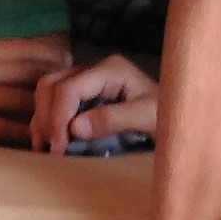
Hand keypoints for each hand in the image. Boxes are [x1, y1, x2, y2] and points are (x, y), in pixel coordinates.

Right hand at [0, 38, 68, 143]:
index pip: (29, 50)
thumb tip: (0, 67)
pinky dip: (25, 139)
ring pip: (25, 105)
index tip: (73, 68)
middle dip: (62, 89)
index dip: (56, 59)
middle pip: (35, 76)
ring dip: (50, 117)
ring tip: (70, 127)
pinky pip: (3, 132)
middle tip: (82, 101)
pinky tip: (40, 147)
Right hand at [31, 53, 158, 151]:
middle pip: (51, 85)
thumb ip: (113, 119)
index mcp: (110, 69)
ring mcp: (86, 80)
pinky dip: (45, 121)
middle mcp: (94, 69)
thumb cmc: (169, 116)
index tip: (59, 148)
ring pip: (46, 91)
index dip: (58, 118)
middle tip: (53, 150)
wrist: (178, 119)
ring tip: (47, 148)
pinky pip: (52, 102)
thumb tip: (75, 127)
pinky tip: (49, 142)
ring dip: (42, 120)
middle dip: (47, 118)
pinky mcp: (82, 95)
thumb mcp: (148, 118)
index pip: (70, 87)